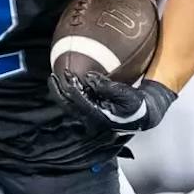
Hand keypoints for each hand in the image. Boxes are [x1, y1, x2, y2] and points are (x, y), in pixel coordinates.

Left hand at [51, 71, 176, 133]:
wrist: (141, 115)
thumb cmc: (136, 105)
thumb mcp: (127, 95)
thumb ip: (108, 87)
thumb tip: (89, 76)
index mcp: (99, 117)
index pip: (81, 103)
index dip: (72, 89)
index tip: (67, 75)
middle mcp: (91, 118)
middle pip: (69, 106)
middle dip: (59, 91)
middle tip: (52, 76)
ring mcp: (89, 115)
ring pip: (69, 104)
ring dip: (61, 91)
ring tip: (54, 77)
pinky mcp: (90, 110)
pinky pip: (74, 101)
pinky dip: (68, 92)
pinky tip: (65, 81)